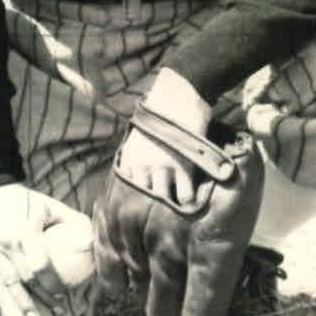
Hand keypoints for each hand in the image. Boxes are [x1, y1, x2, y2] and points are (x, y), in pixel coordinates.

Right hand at [0, 182, 91, 315]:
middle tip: (57, 311)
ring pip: (7, 281)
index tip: (64, 297)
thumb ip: (72, 221)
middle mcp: (6, 243)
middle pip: (27, 278)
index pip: (41, 267)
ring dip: (22, 302)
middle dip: (43, 298)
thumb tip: (94, 239)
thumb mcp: (49, 205)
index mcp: (25, 232)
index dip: (53, 285)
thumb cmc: (23, 198)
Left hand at [118, 69, 211, 208]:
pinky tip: (190, 203)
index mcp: (128, 157)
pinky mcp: (183, 166)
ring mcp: (162, 167)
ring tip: (176, 213)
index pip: (125, 189)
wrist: (177, 96)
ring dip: (169, 207)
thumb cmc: (158, 114)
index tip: (138, 212)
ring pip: (162, 200)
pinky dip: (187, 201)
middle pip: (141, 199)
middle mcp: (142, 165)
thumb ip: (135, 156)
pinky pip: (184, 195)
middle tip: (157, 219)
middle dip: (148, 210)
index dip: (132, 202)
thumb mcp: (137, 136)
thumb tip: (135, 175)